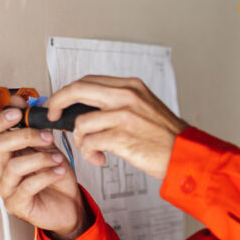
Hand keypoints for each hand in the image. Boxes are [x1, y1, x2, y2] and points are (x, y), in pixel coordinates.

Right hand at [0, 96, 89, 239]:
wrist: (69, 204)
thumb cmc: (55, 176)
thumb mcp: (48, 147)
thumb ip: (34, 127)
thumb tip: (23, 103)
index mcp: (4, 153)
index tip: (18, 111)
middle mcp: (1, 170)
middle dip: (26, 135)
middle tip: (47, 136)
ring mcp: (6, 188)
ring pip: (14, 166)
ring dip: (41, 158)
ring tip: (58, 159)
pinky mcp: (16, 204)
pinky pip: (27, 186)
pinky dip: (46, 176)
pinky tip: (58, 172)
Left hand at [45, 76, 187, 179]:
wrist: (186, 154)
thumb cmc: (166, 137)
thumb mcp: (146, 107)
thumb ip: (120, 102)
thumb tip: (89, 108)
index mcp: (131, 86)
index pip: (89, 81)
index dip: (68, 92)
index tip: (60, 103)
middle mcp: (126, 96)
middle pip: (77, 90)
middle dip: (58, 103)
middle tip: (53, 116)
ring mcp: (123, 116)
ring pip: (81, 123)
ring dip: (80, 140)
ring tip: (93, 150)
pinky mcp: (121, 137)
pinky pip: (89, 143)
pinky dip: (90, 154)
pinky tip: (101, 159)